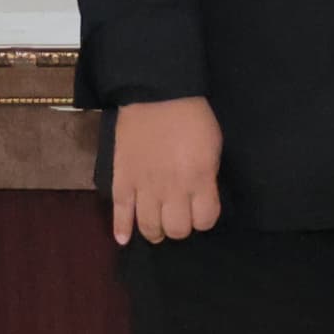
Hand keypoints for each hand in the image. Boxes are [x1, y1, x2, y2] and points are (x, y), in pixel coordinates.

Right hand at [109, 96, 223, 244]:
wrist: (157, 94)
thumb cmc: (192, 117)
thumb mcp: (213, 147)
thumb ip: (207, 177)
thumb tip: (201, 197)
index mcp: (199, 178)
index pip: (205, 220)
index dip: (205, 218)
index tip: (201, 211)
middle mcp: (172, 188)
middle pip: (177, 229)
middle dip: (181, 227)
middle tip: (179, 217)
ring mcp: (144, 186)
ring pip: (149, 227)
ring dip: (155, 232)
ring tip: (157, 228)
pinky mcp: (122, 180)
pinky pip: (120, 213)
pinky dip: (121, 230)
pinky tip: (124, 239)